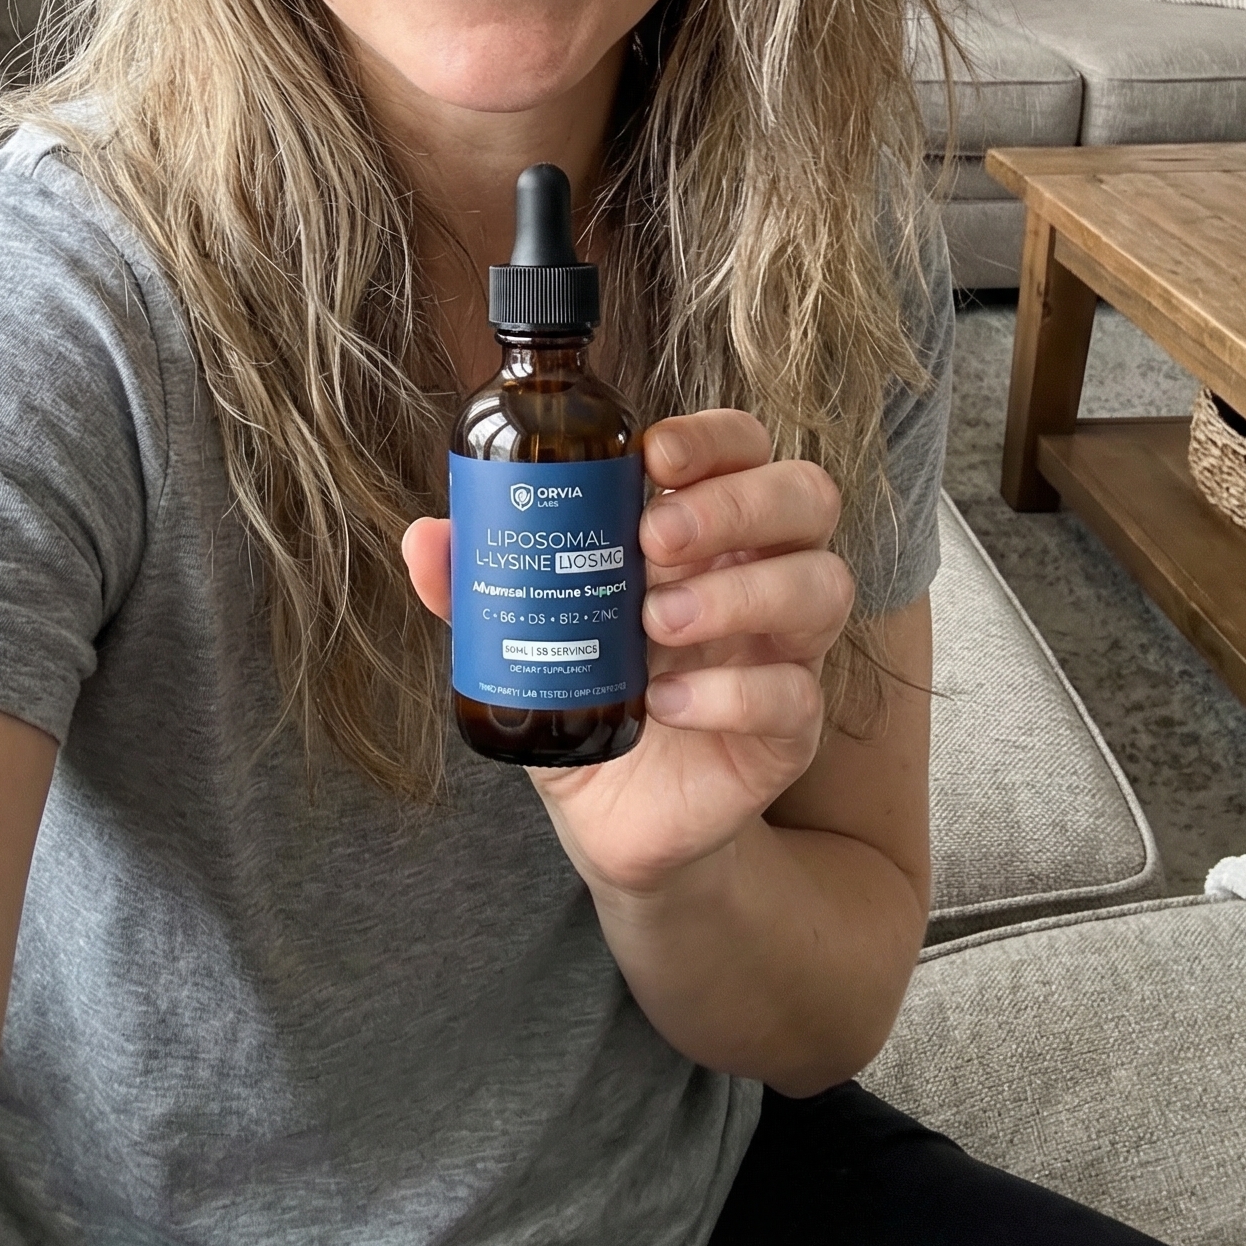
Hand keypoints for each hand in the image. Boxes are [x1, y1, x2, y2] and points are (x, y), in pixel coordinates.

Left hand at [402, 410, 853, 898]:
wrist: (608, 808)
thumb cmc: (585, 686)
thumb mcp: (527, 628)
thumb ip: (480, 583)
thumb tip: (424, 537)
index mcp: (709, 524)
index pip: (745, 446)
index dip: (711, 437)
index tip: (649, 454)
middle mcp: (763, 569)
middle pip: (805, 496)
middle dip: (734, 505)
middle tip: (652, 539)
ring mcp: (788, 647)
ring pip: (821, 586)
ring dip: (738, 593)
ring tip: (654, 623)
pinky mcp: (791, 728)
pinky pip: (795, 695)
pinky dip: (730, 694)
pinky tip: (666, 705)